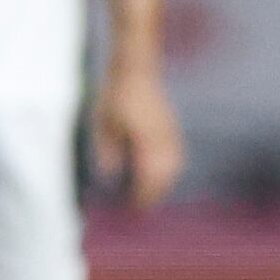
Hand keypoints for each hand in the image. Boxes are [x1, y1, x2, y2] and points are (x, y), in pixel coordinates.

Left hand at [90, 59, 182, 208]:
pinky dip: (168, 170)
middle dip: (154, 193)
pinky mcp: (172, 129)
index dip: (143, 194)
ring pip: (174, 167)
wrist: (137, 71)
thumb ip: (108, 150)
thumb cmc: (116, 96)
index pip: (149, 176)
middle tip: (140, 208)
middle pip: (165, 175)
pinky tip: (158, 175)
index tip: (133, 208)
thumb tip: (110, 176)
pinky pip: (175, 157)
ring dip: (163, 183)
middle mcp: (163, 139)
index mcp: (146, 140)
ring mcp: (171, 134)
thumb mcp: (103, 123)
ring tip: (148, 195)